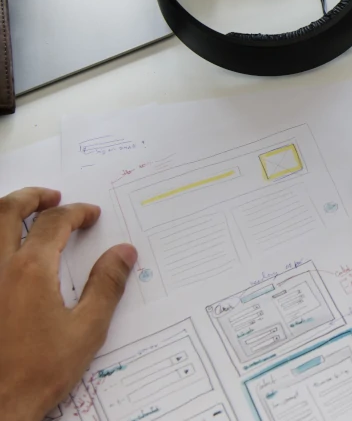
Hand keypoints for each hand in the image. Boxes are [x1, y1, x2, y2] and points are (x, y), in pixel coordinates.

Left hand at [0, 187, 137, 420]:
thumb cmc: (38, 372)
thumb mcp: (86, 330)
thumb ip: (106, 285)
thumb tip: (124, 252)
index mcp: (29, 270)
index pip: (54, 223)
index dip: (76, 212)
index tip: (90, 215)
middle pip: (7, 211)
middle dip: (31, 197)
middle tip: (51, 196)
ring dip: (5, 213)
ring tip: (22, 214)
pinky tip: (6, 253)